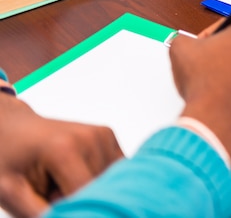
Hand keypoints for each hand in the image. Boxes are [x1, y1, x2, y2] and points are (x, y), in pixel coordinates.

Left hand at [0, 95, 122, 217]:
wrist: (12, 127)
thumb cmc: (7, 159)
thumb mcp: (12, 192)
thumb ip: (40, 213)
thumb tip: (76, 216)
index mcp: (64, 149)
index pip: (84, 195)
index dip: (69, 207)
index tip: (47, 199)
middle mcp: (90, 137)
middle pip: (98, 188)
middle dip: (77, 197)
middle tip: (49, 188)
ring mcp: (102, 134)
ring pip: (109, 181)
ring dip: (90, 188)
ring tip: (61, 179)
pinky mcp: (108, 135)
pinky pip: (114, 169)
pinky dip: (99, 177)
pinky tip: (77, 171)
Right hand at [168, 17, 230, 157]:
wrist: (215, 117)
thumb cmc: (203, 82)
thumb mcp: (180, 48)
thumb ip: (185, 37)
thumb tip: (186, 41)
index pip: (230, 24)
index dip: (213, 35)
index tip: (205, 45)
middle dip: (230, 51)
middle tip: (212, 63)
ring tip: (222, 80)